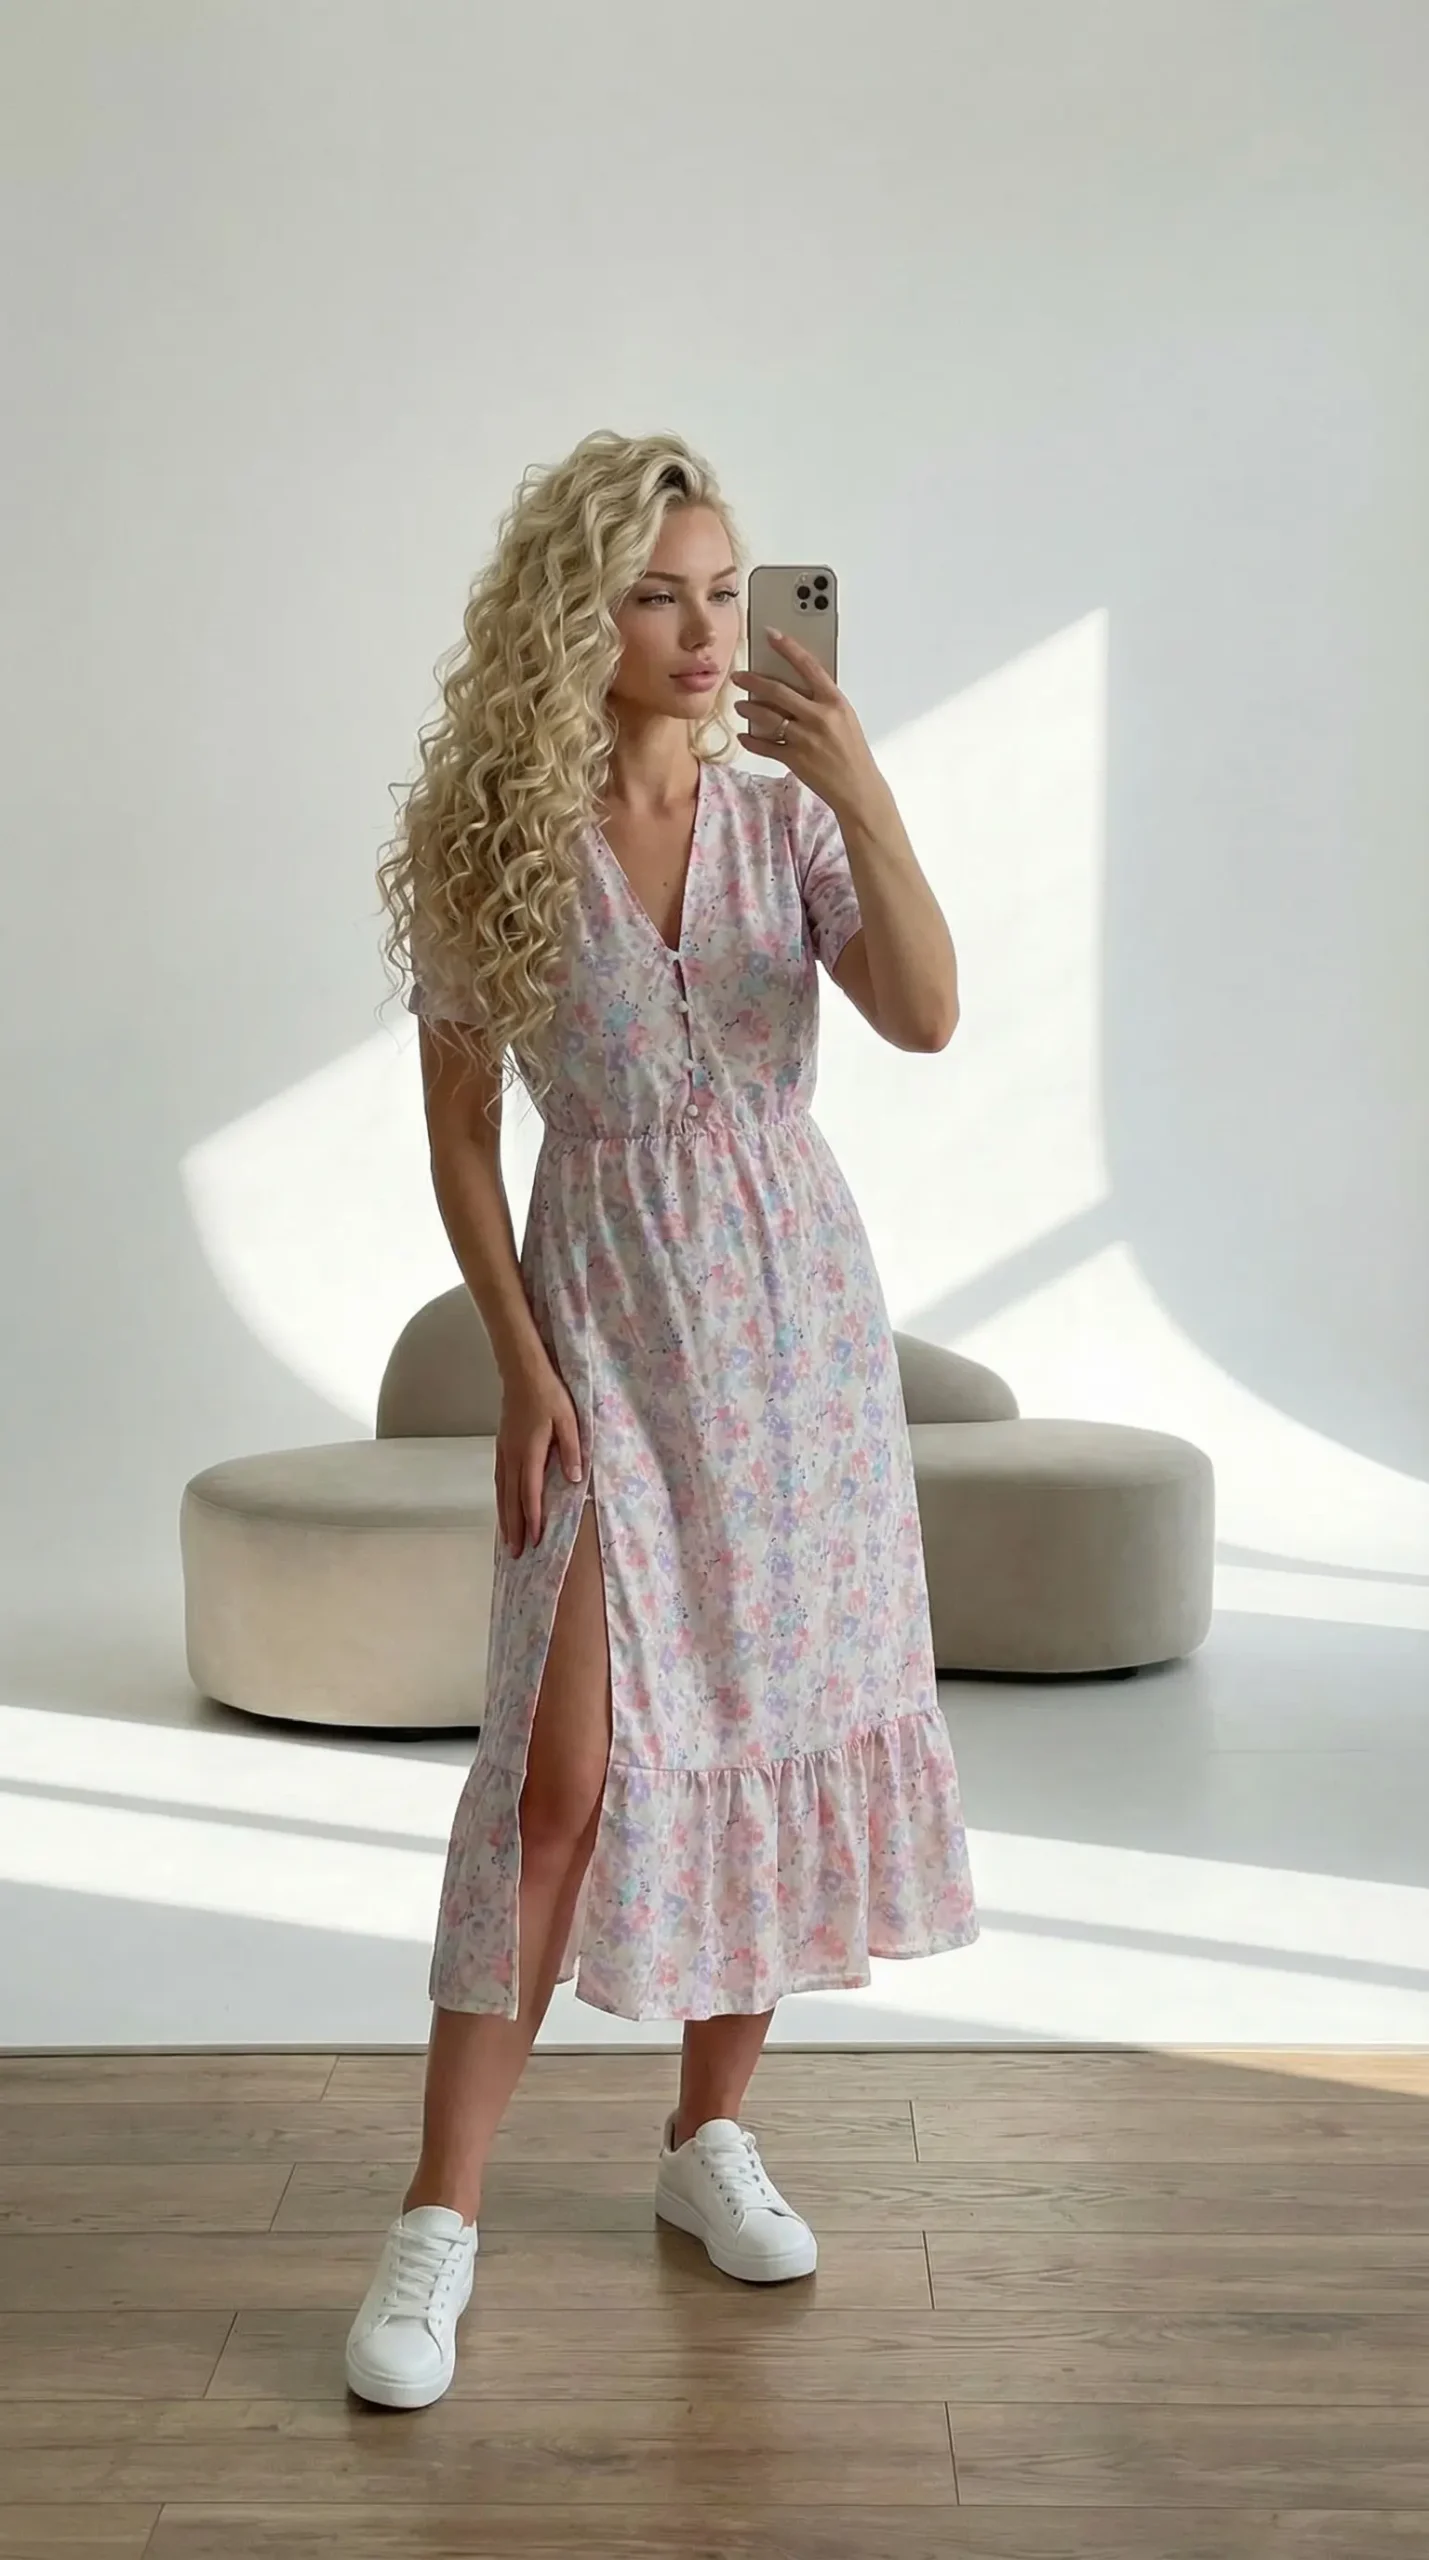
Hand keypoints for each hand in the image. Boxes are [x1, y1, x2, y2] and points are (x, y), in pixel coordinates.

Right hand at [496, 1358, 583, 1556]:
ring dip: (504, 1517)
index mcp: (529, 1452)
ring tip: (507, 1539)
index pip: (530, 1493)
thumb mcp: (568, 1420)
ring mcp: (504, 1451)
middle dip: (514, 1527)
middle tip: (515, 1553)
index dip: (532, 1518)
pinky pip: (499, 1479)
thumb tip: (574, 1480)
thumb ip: (570, 1450)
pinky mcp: (502, 1445)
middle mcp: (512, 1456)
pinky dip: (501, 1499)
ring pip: (502, 1491)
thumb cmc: (549, 1394)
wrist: (522, 1372)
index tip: (535, 1540)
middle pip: (511, 1499)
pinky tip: (503, 1507)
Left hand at [732, 627, 890, 828]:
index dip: (788, 647)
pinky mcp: (795, 759)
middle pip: (778, 691)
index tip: (771, 634)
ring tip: (739, 705)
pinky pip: (765, 746)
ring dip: (749, 709)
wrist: (858, 787)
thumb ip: (822, 701)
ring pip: (767, 717)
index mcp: (834, 702)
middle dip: (753, 681)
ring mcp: (806, 738)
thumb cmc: (852, 751)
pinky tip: (745, 735)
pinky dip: (751, 740)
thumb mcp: (844, 718)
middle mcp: (819, 717)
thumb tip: (795, 685)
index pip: (808, 666)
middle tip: (738, 676)